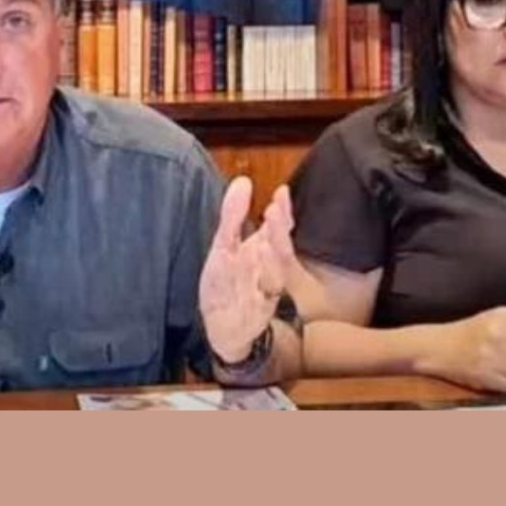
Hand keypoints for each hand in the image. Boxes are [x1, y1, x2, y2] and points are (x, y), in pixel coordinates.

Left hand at [199, 178, 290, 363]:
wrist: (222, 325)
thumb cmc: (226, 281)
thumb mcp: (223, 244)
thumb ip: (233, 214)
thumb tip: (243, 181)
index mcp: (261, 248)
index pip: (278, 226)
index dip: (282, 210)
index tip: (282, 192)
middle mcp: (268, 266)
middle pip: (280, 247)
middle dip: (278, 231)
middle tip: (274, 211)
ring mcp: (266, 288)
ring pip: (276, 273)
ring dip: (272, 258)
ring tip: (266, 241)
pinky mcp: (260, 311)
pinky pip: (266, 300)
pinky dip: (264, 290)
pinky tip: (260, 281)